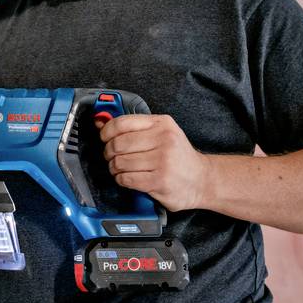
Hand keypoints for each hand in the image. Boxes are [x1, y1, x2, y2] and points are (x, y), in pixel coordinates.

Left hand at [97, 114, 211, 212]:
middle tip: (112, 156)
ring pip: (120, 163)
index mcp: (162, 123)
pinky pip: (126, 179)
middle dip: (109, 152)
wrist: (202, 179)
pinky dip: (121, 179)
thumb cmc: (178, 156)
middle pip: (118, 144)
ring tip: (121, 169)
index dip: (106, 131)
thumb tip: (100, 122)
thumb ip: (133, 128)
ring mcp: (162, 161)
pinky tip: (127, 178)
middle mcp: (164, 139)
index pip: (122, 123)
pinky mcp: (159, 181)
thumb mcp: (161, 133)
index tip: (104, 138)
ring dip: (115, 168)